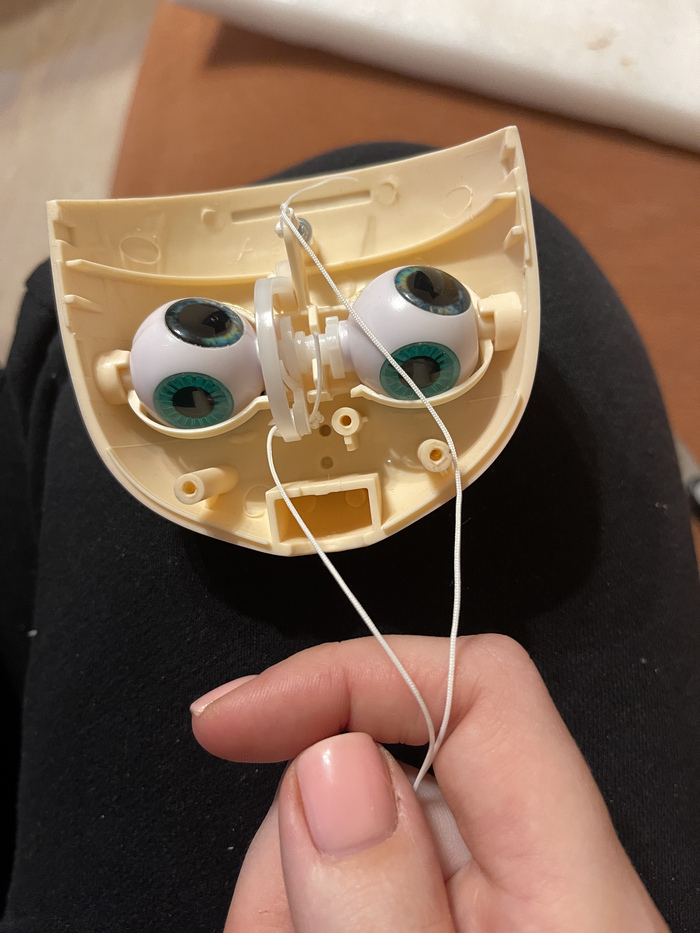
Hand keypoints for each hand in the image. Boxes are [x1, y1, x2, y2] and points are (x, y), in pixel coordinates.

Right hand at [191, 634, 669, 931]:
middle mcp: (531, 877)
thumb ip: (384, 908)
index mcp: (571, 885)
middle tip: (269, 929)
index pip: (483, 687)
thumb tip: (329, 762)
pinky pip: (337, 891)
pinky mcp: (436, 922)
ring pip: (343, 834)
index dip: (354, 671)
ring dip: (285, 897)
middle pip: (384, 768)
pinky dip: (293, 918)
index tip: (236, 715)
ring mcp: (480, 905)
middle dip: (293, 836)